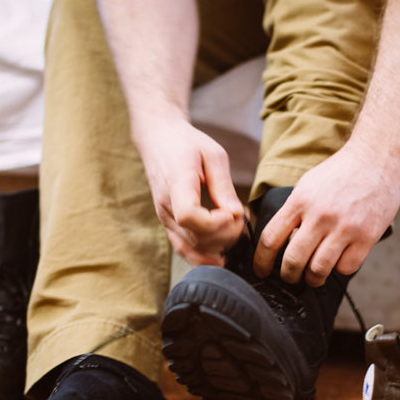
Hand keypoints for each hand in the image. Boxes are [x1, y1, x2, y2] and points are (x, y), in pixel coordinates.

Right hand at [135, 114, 244, 264]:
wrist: (159, 141)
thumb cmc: (188, 144)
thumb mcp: (213, 155)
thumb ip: (224, 186)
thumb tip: (237, 214)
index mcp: (176, 183)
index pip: (189, 215)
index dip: (215, 222)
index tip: (232, 213)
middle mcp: (166, 205)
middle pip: (195, 236)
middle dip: (226, 234)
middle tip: (241, 217)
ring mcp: (164, 217)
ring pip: (191, 246)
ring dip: (218, 244)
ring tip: (234, 227)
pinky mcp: (167, 224)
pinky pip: (182, 248)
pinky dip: (202, 256)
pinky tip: (220, 258)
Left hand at [253, 141, 399, 285]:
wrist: (377, 158)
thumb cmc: (340, 173)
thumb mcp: (307, 185)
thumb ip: (293, 211)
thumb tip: (278, 241)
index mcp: (300, 201)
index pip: (270, 239)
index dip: (261, 261)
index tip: (261, 270)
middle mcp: (320, 215)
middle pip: (293, 260)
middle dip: (287, 276)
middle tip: (289, 278)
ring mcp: (344, 227)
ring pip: (318, 270)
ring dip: (312, 279)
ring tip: (313, 277)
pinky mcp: (366, 236)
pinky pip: (346, 268)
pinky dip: (339, 269)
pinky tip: (338, 262)